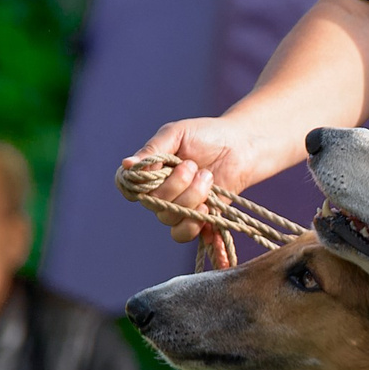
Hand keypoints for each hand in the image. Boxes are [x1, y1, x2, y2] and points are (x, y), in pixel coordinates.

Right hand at [124, 118, 294, 241]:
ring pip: (173, 220)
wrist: (242, 146)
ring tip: (208, 179)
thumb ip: (153, 150)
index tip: (155, 174)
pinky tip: (212, 217)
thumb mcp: (177, 134)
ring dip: (191, 201)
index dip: (137, 187)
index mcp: (151, 173)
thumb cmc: (206, 135)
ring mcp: (181, 208)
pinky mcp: (202, 219)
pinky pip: (192, 236)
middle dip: (177, 186)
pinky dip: (201, 231)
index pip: (131, 189)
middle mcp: (162, 194)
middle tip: (194, 167)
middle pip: (155, 205)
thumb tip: (126, 164)